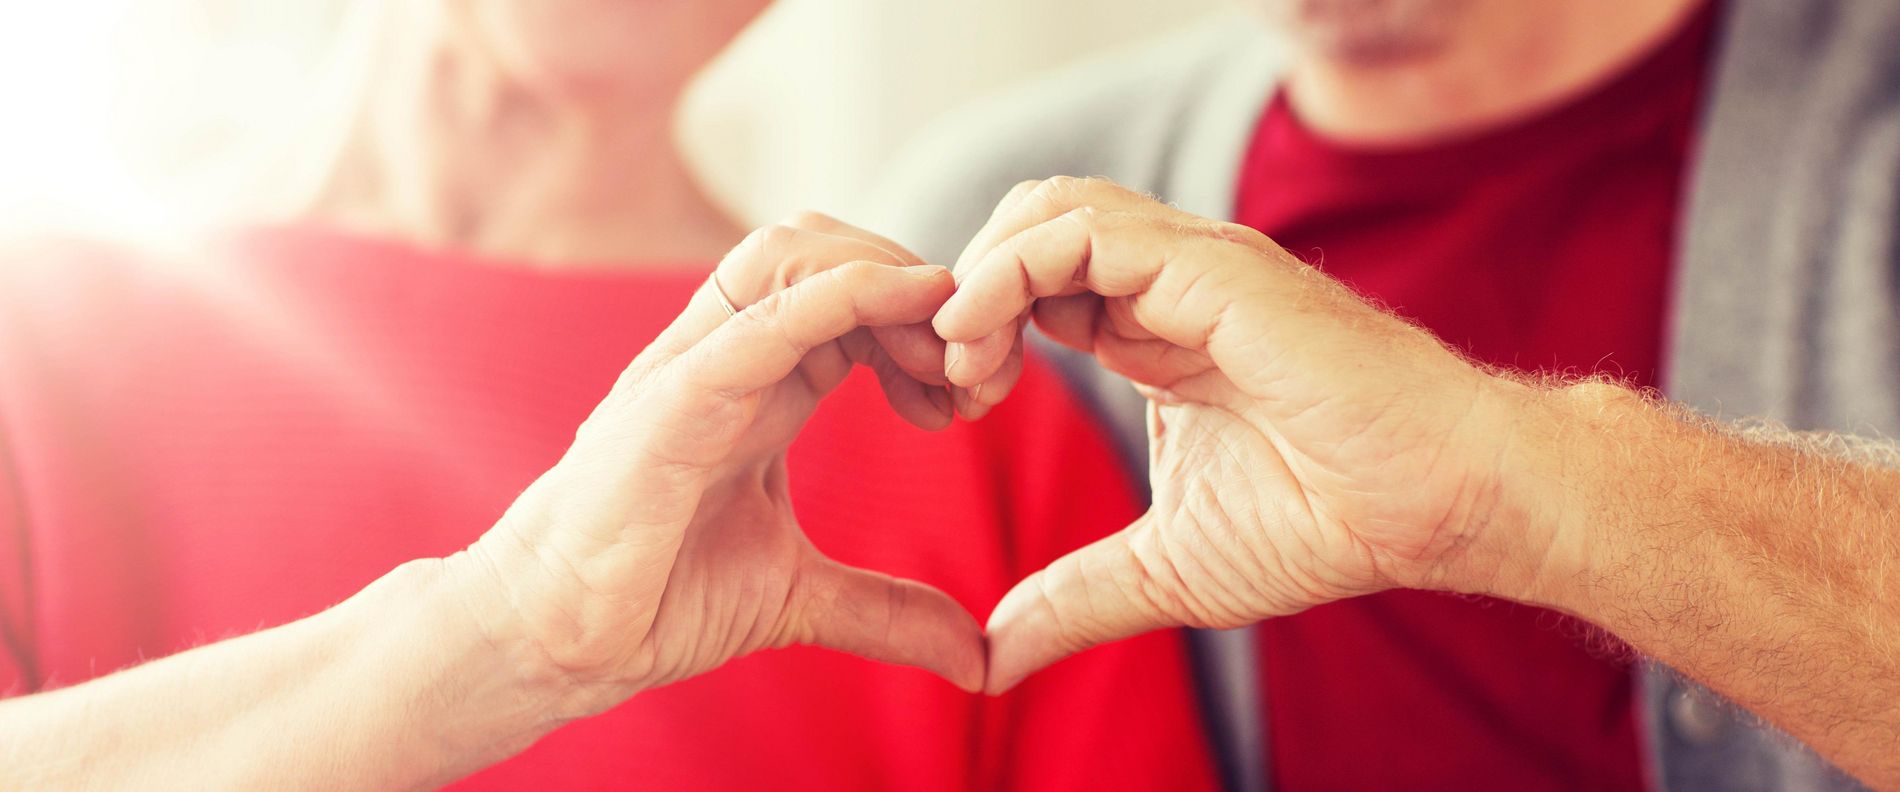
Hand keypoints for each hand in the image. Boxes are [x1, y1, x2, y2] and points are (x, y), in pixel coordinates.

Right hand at [454, 214, 984, 720]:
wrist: (560, 638)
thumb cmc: (656, 596)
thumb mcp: (800, 596)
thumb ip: (888, 610)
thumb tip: (977, 657)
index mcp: (761, 380)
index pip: (853, 291)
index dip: (926, 319)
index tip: (976, 391)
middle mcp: (728, 353)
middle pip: (829, 246)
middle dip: (919, 286)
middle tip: (975, 371)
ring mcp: (695, 364)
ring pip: (792, 251)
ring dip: (888, 278)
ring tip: (943, 356)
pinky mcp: (671, 398)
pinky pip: (760, 316)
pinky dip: (841, 294)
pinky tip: (904, 305)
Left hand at [935, 177, 1561, 692]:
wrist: (1437, 505)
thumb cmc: (1329, 521)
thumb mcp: (1165, 570)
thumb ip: (1074, 599)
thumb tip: (992, 658)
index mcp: (1150, 331)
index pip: (1033, 282)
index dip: (977, 328)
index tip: (954, 404)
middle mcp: (1165, 285)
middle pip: (1029, 225)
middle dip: (966, 290)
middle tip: (950, 378)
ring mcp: (1191, 267)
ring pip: (1048, 208)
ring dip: (981, 273)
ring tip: (961, 357)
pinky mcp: (1214, 269)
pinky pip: (1085, 231)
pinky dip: (1012, 270)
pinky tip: (987, 339)